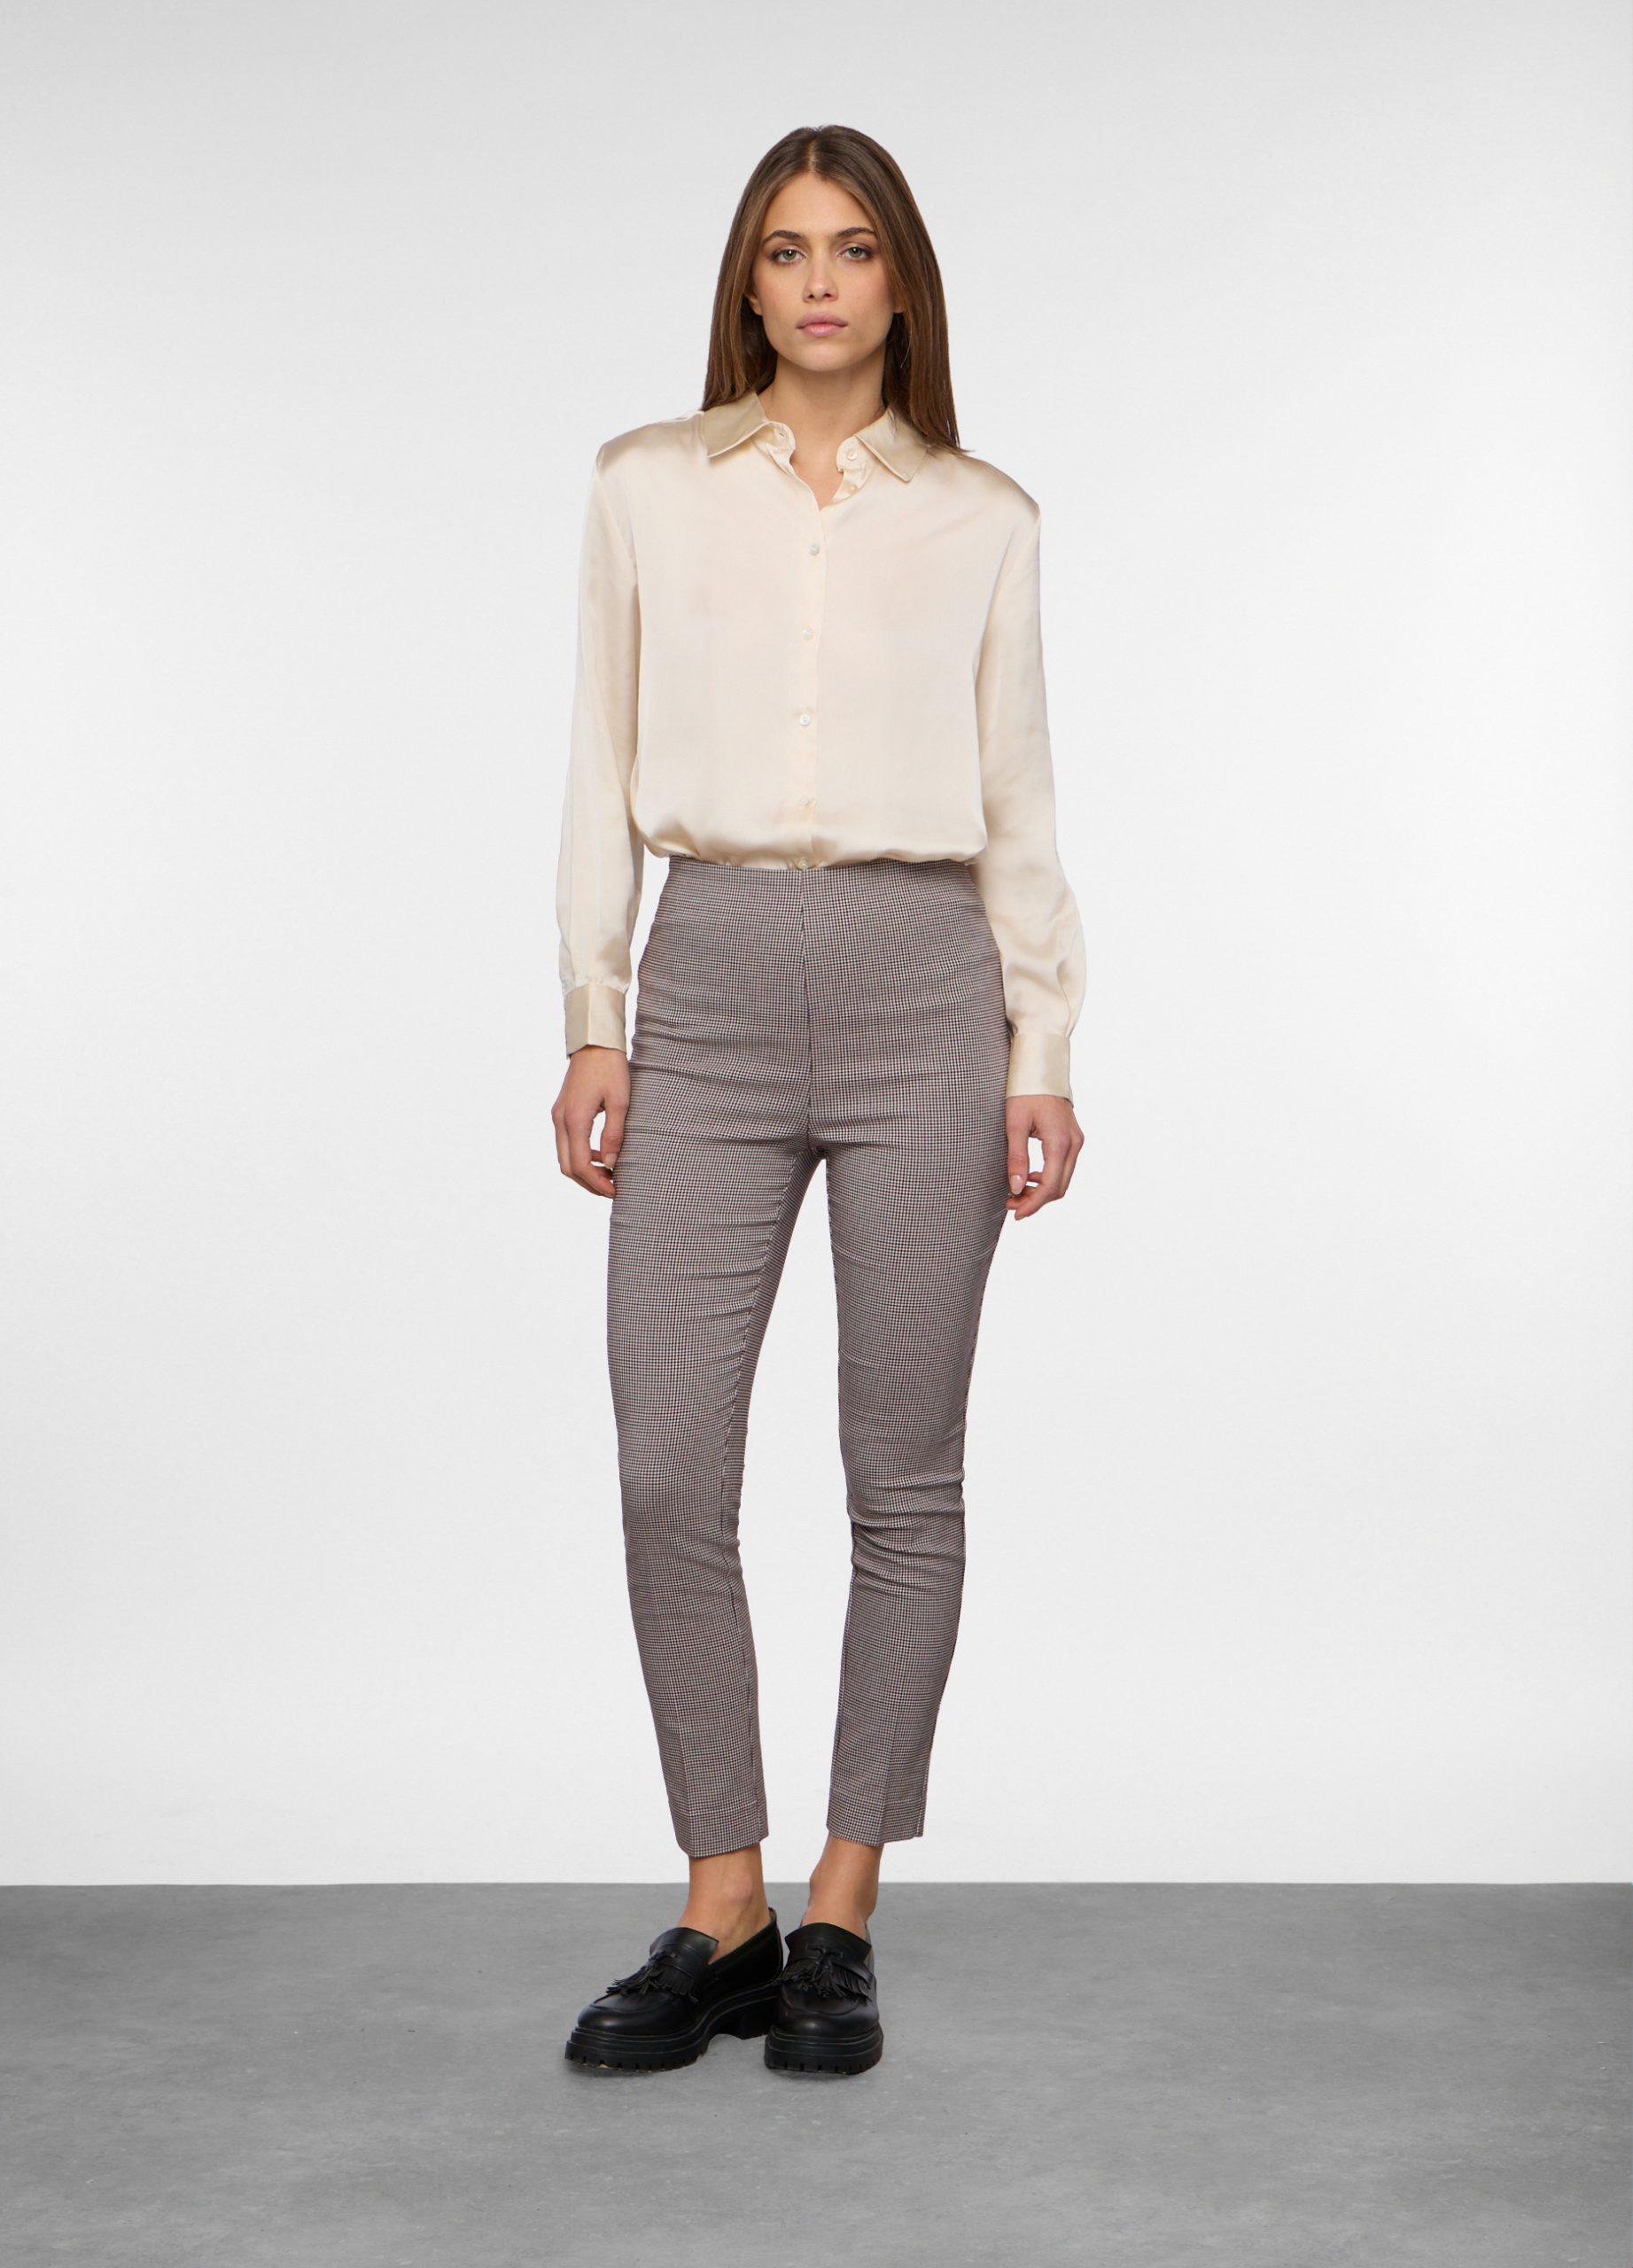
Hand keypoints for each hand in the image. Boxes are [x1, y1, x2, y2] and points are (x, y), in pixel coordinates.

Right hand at [553, 1045, 629, 1198]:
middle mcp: (561, 1120)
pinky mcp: (562, 1112)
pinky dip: (582, 1155)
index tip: (616, 1190)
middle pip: (568, 1167)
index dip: (597, 1183)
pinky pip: (568, 1143)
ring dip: (585, 1170)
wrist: (594, 1042)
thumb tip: (612, 1164)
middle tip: (613, 1189)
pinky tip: (603, 1155)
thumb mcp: (620, 1101)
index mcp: (574, 1119)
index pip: (580, 1165)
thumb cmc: (611, 1067)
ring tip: (610, 1175)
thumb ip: (614, 1134)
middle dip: (589, 1183)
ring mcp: (558, 1116)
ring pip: (565, 1157)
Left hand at [1005, 1093, 1082, 1219]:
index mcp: (1060, 1142)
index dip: (1033, 1204)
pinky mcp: (1073, 1139)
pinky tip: (1030, 1177)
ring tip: (1016, 1192)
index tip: (1016, 1214)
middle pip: (1059, 1187)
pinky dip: (1048, 1178)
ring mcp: (1076, 1141)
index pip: (1050, 1186)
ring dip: (1042, 1191)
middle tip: (1011, 1203)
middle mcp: (1073, 1144)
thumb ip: (1016, 1158)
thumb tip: (1016, 1187)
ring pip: (1063, 1179)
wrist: (1042, 1068)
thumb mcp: (1014, 1124)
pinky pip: (1064, 1167)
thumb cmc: (1025, 1091)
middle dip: (1036, 1200)